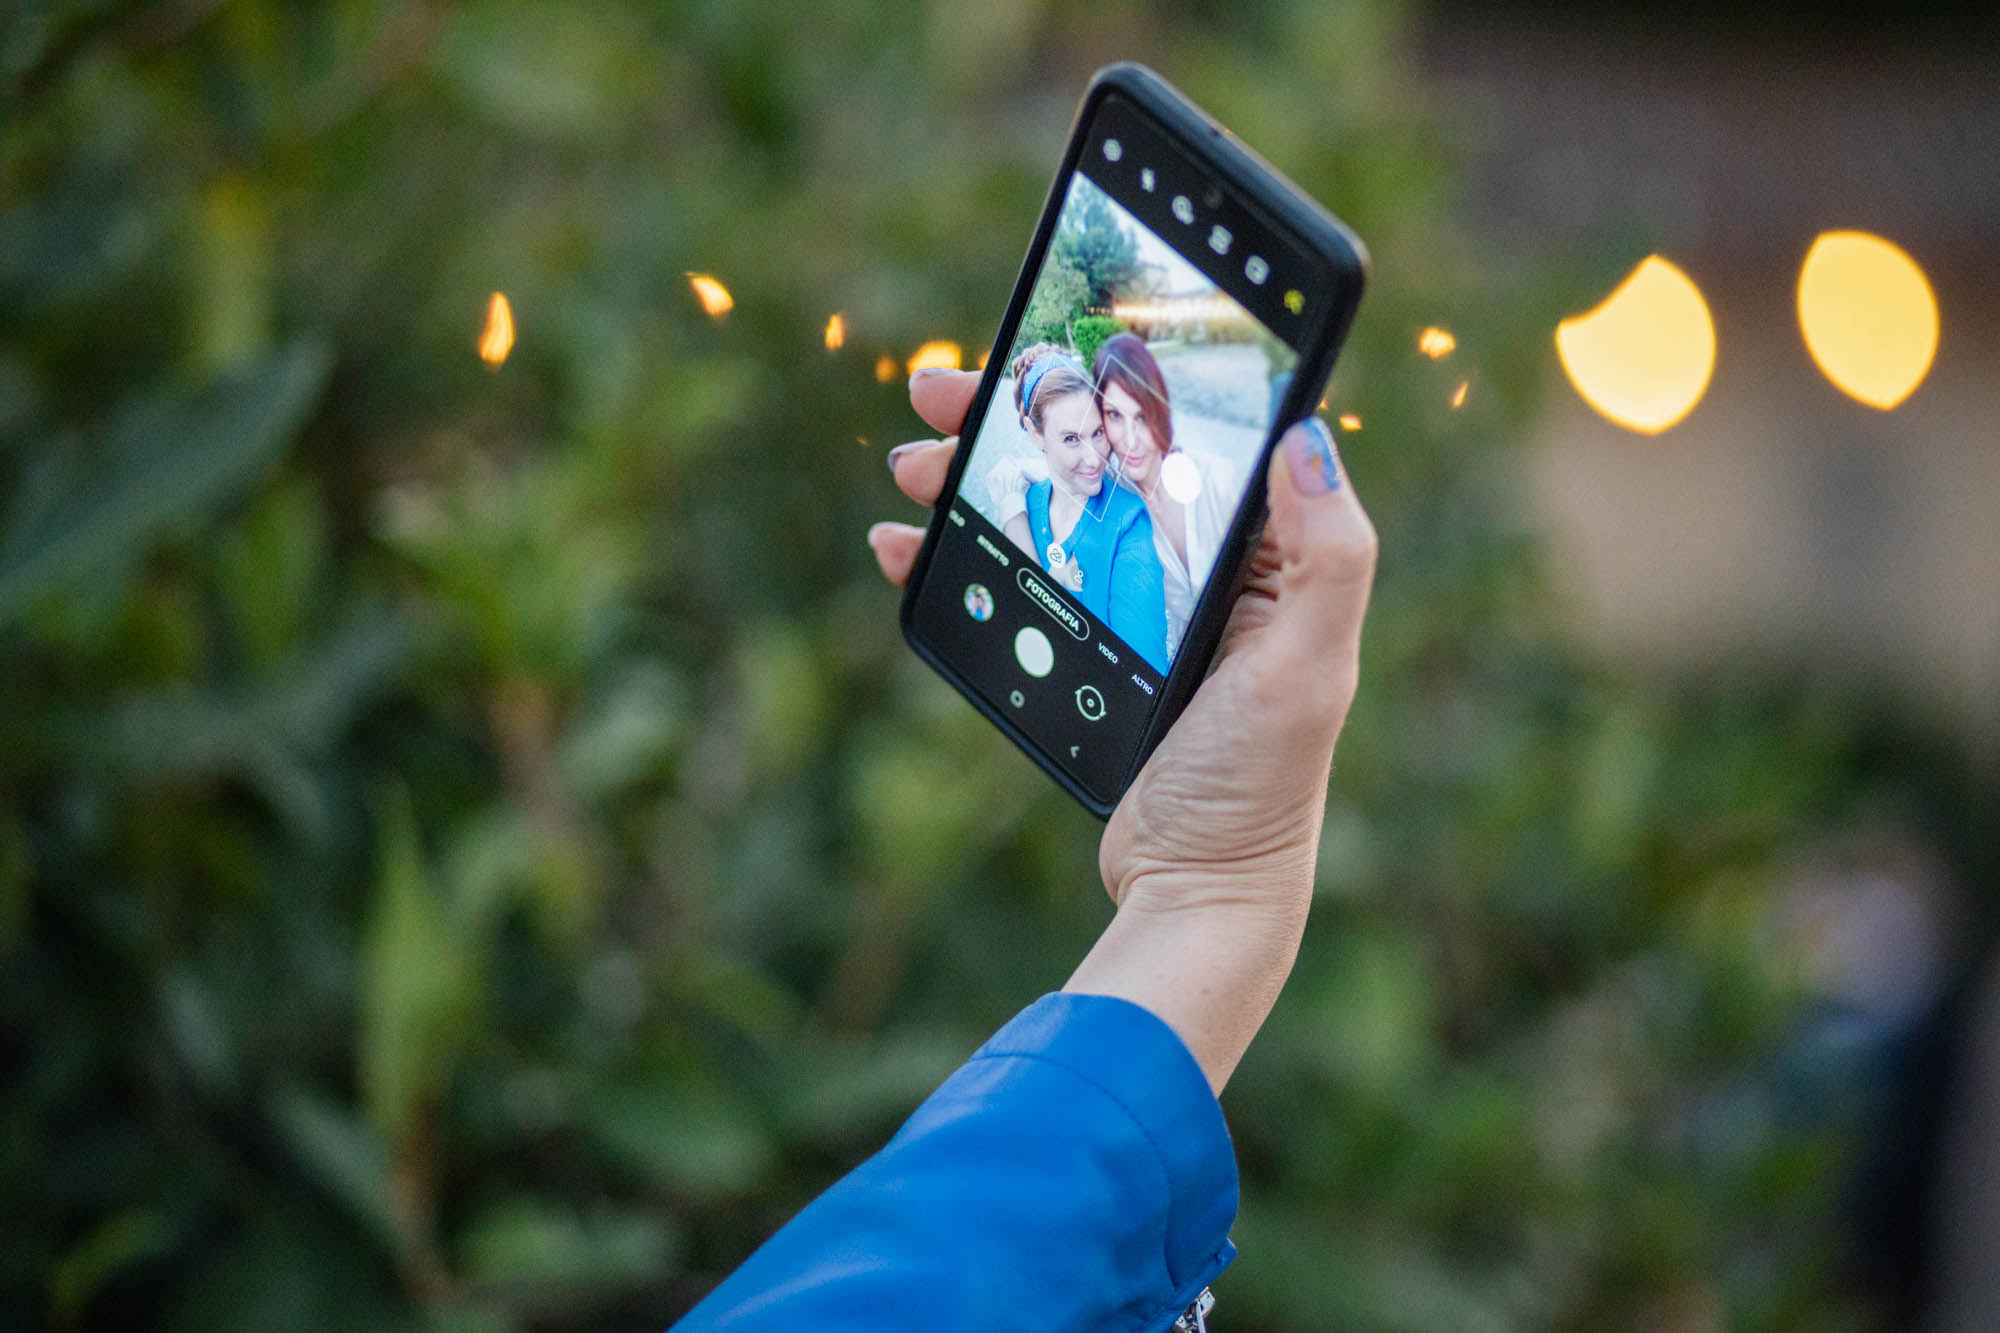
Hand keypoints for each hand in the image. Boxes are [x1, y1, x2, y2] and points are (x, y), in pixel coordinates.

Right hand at [871, 370, 1375, 1091]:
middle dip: (1014, 417)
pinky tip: (904, 548)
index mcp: (1259, 549)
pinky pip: (1017, 578)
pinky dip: (961, 555)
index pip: (1178, 430)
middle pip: (1097, 456)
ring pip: (1047, 508)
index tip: (1036, 350)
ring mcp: (1137, 603)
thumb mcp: (1306, 669)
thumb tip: (1308, 435)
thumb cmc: (1260, 785)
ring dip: (973, 477)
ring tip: (910, 468)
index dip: (1105, 380)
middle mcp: (1199, 562)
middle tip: (935, 392)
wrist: (1197, 889)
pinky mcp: (1089, 647)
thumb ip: (1325, 557)